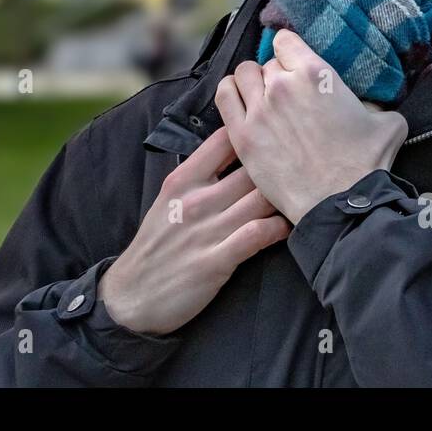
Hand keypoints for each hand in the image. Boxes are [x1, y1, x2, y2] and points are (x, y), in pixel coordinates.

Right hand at [99, 126, 290, 335]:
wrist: (132, 295)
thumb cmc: (157, 246)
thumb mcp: (168, 200)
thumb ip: (197, 177)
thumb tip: (233, 153)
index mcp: (181, 180)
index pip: (222, 141)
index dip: (252, 135)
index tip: (272, 141)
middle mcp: (195, 200)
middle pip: (251, 169)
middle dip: (278, 168)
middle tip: (299, 172)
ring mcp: (206, 231)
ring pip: (260, 199)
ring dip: (284, 199)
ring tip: (299, 200)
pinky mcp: (215, 261)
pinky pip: (257, 234)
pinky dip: (278, 228)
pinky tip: (286, 228)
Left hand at [214, 28, 408, 224]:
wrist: (339, 203)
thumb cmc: (364, 165)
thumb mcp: (386, 123)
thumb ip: (374, 104)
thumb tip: (368, 104)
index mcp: (315, 74)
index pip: (286, 41)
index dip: (289, 51)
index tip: (293, 64)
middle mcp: (283, 84)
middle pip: (267, 63)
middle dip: (276, 76)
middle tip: (287, 97)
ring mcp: (259, 108)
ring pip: (243, 74)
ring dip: (251, 82)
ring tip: (260, 97)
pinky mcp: (243, 134)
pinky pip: (225, 95)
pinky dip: (231, 93)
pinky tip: (241, 103)